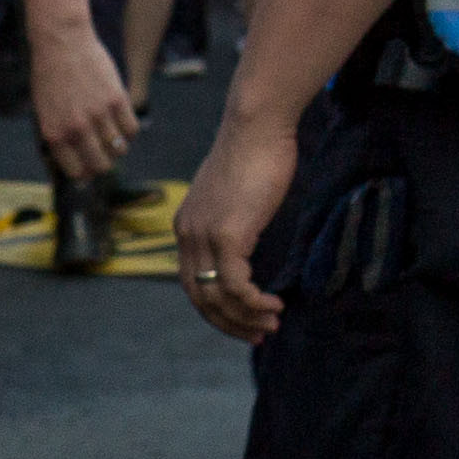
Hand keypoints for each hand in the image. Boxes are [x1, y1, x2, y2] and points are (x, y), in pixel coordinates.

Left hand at [28, 12, 140, 183]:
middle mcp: (77, 128)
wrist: (61, 43)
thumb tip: (79, 167)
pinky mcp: (116, 99)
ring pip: (119, 149)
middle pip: (101, 165)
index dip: (85, 173)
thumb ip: (60, 138)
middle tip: (104, 155)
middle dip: (104, 165)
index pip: (77, 171)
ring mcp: (98, 114)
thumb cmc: (50, 78)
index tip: (89, 167)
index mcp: (55, 135)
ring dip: (118, 148)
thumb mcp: (45, 112)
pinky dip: (129, 132)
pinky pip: (131, 129)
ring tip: (113, 136)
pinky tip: (122, 123)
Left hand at [175, 100, 296, 344]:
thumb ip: (233, 220)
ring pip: (216, 297)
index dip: (215, 308)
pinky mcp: (227, 235)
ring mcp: (204, 236)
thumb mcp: (236, 194)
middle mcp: (187, 235)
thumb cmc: (256, 153)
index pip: (192, 282)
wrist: (257, 124)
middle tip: (258, 333)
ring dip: (245, 318)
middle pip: (199, 298)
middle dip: (229, 322)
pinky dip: (252, 302)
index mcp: (186, 227)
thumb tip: (247, 236)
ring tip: (271, 324)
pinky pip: (235, 285)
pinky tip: (273, 304)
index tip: (242, 319)